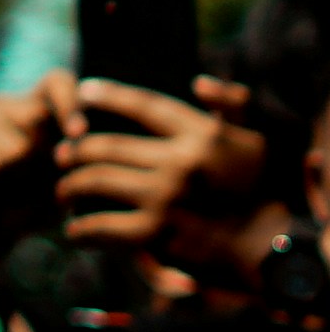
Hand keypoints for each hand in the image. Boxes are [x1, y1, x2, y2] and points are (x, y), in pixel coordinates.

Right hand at [0, 75, 69, 256]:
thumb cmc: (33, 201)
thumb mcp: (63, 181)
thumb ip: (71, 158)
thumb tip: (67, 144)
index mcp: (34, 107)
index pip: (56, 82)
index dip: (70, 100)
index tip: (79, 132)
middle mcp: (2, 107)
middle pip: (36, 117)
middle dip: (48, 156)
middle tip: (41, 180)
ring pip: (16, 148)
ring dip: (24, 180)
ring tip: (16, 192)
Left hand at [59, 72, 289, 289]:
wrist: (271, 250)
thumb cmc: (264, 192)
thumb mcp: (255, 142)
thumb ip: (231, 107)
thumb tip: (198, 82)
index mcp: (203, 135)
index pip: (145, 105)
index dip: (109, 95)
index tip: (84, 91)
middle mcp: (181, 161)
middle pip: (105, 145)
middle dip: (74, 151)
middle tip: (61, 157)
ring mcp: (166, 195)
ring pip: (95, 180)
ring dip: (69, 186)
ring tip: (62, 192)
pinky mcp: (157, 231)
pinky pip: (102, 225)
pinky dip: (82, 229)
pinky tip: (74, 231)